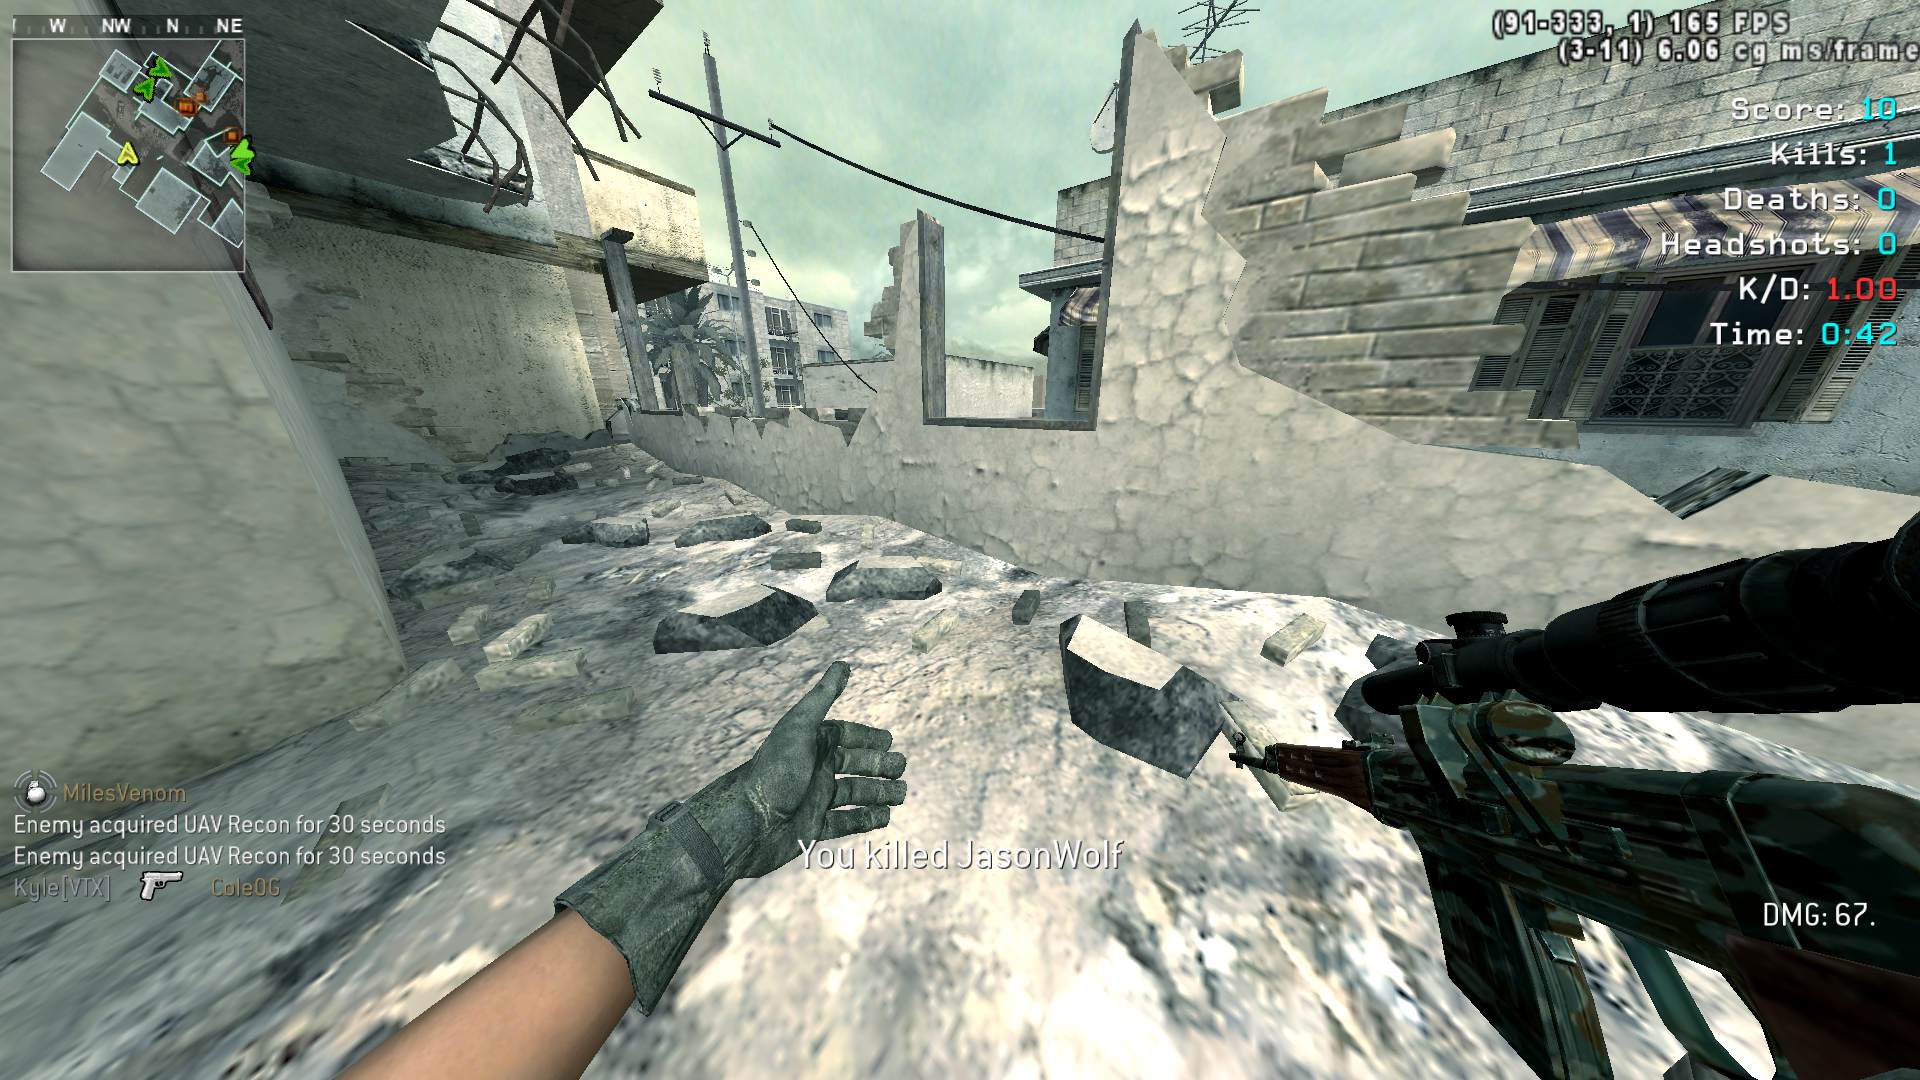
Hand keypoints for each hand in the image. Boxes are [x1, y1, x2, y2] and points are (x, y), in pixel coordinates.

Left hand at [710, 661, 907, 878]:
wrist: (749, 821)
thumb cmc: (775, 770)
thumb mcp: (800, 727)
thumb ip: (822, 696)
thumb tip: (843, 664)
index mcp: (810, 745)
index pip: (844, 736)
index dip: (867, 737)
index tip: (890, 741)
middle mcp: (814, 770)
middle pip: (854, 764)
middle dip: (880, 766)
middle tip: (901, 769)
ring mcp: (814, 799)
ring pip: (854, 794)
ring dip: (879, 793)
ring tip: (901, 794)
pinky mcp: (813, 827)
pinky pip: (845, 822)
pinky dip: (866, 819)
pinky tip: (885, 816)